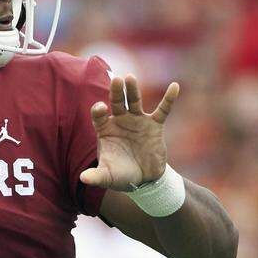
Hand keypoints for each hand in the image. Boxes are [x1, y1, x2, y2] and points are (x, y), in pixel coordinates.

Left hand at [79, 74, 179, 189]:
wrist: (144, 179)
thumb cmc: (121, 175)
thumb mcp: (108, 177)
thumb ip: (96, 176)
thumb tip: (83, 179)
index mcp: (105, 129)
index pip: (99, 116)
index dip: (99, 111)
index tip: (101, 107)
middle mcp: (120, 121)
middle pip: (116, 102)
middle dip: (115, 92)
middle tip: (116, 79)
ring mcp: (137, 120)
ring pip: (134, 101)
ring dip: (133, 90)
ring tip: (130, 78)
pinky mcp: (154, 125)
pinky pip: (163, 110)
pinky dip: (169, 99)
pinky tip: (174, 86)